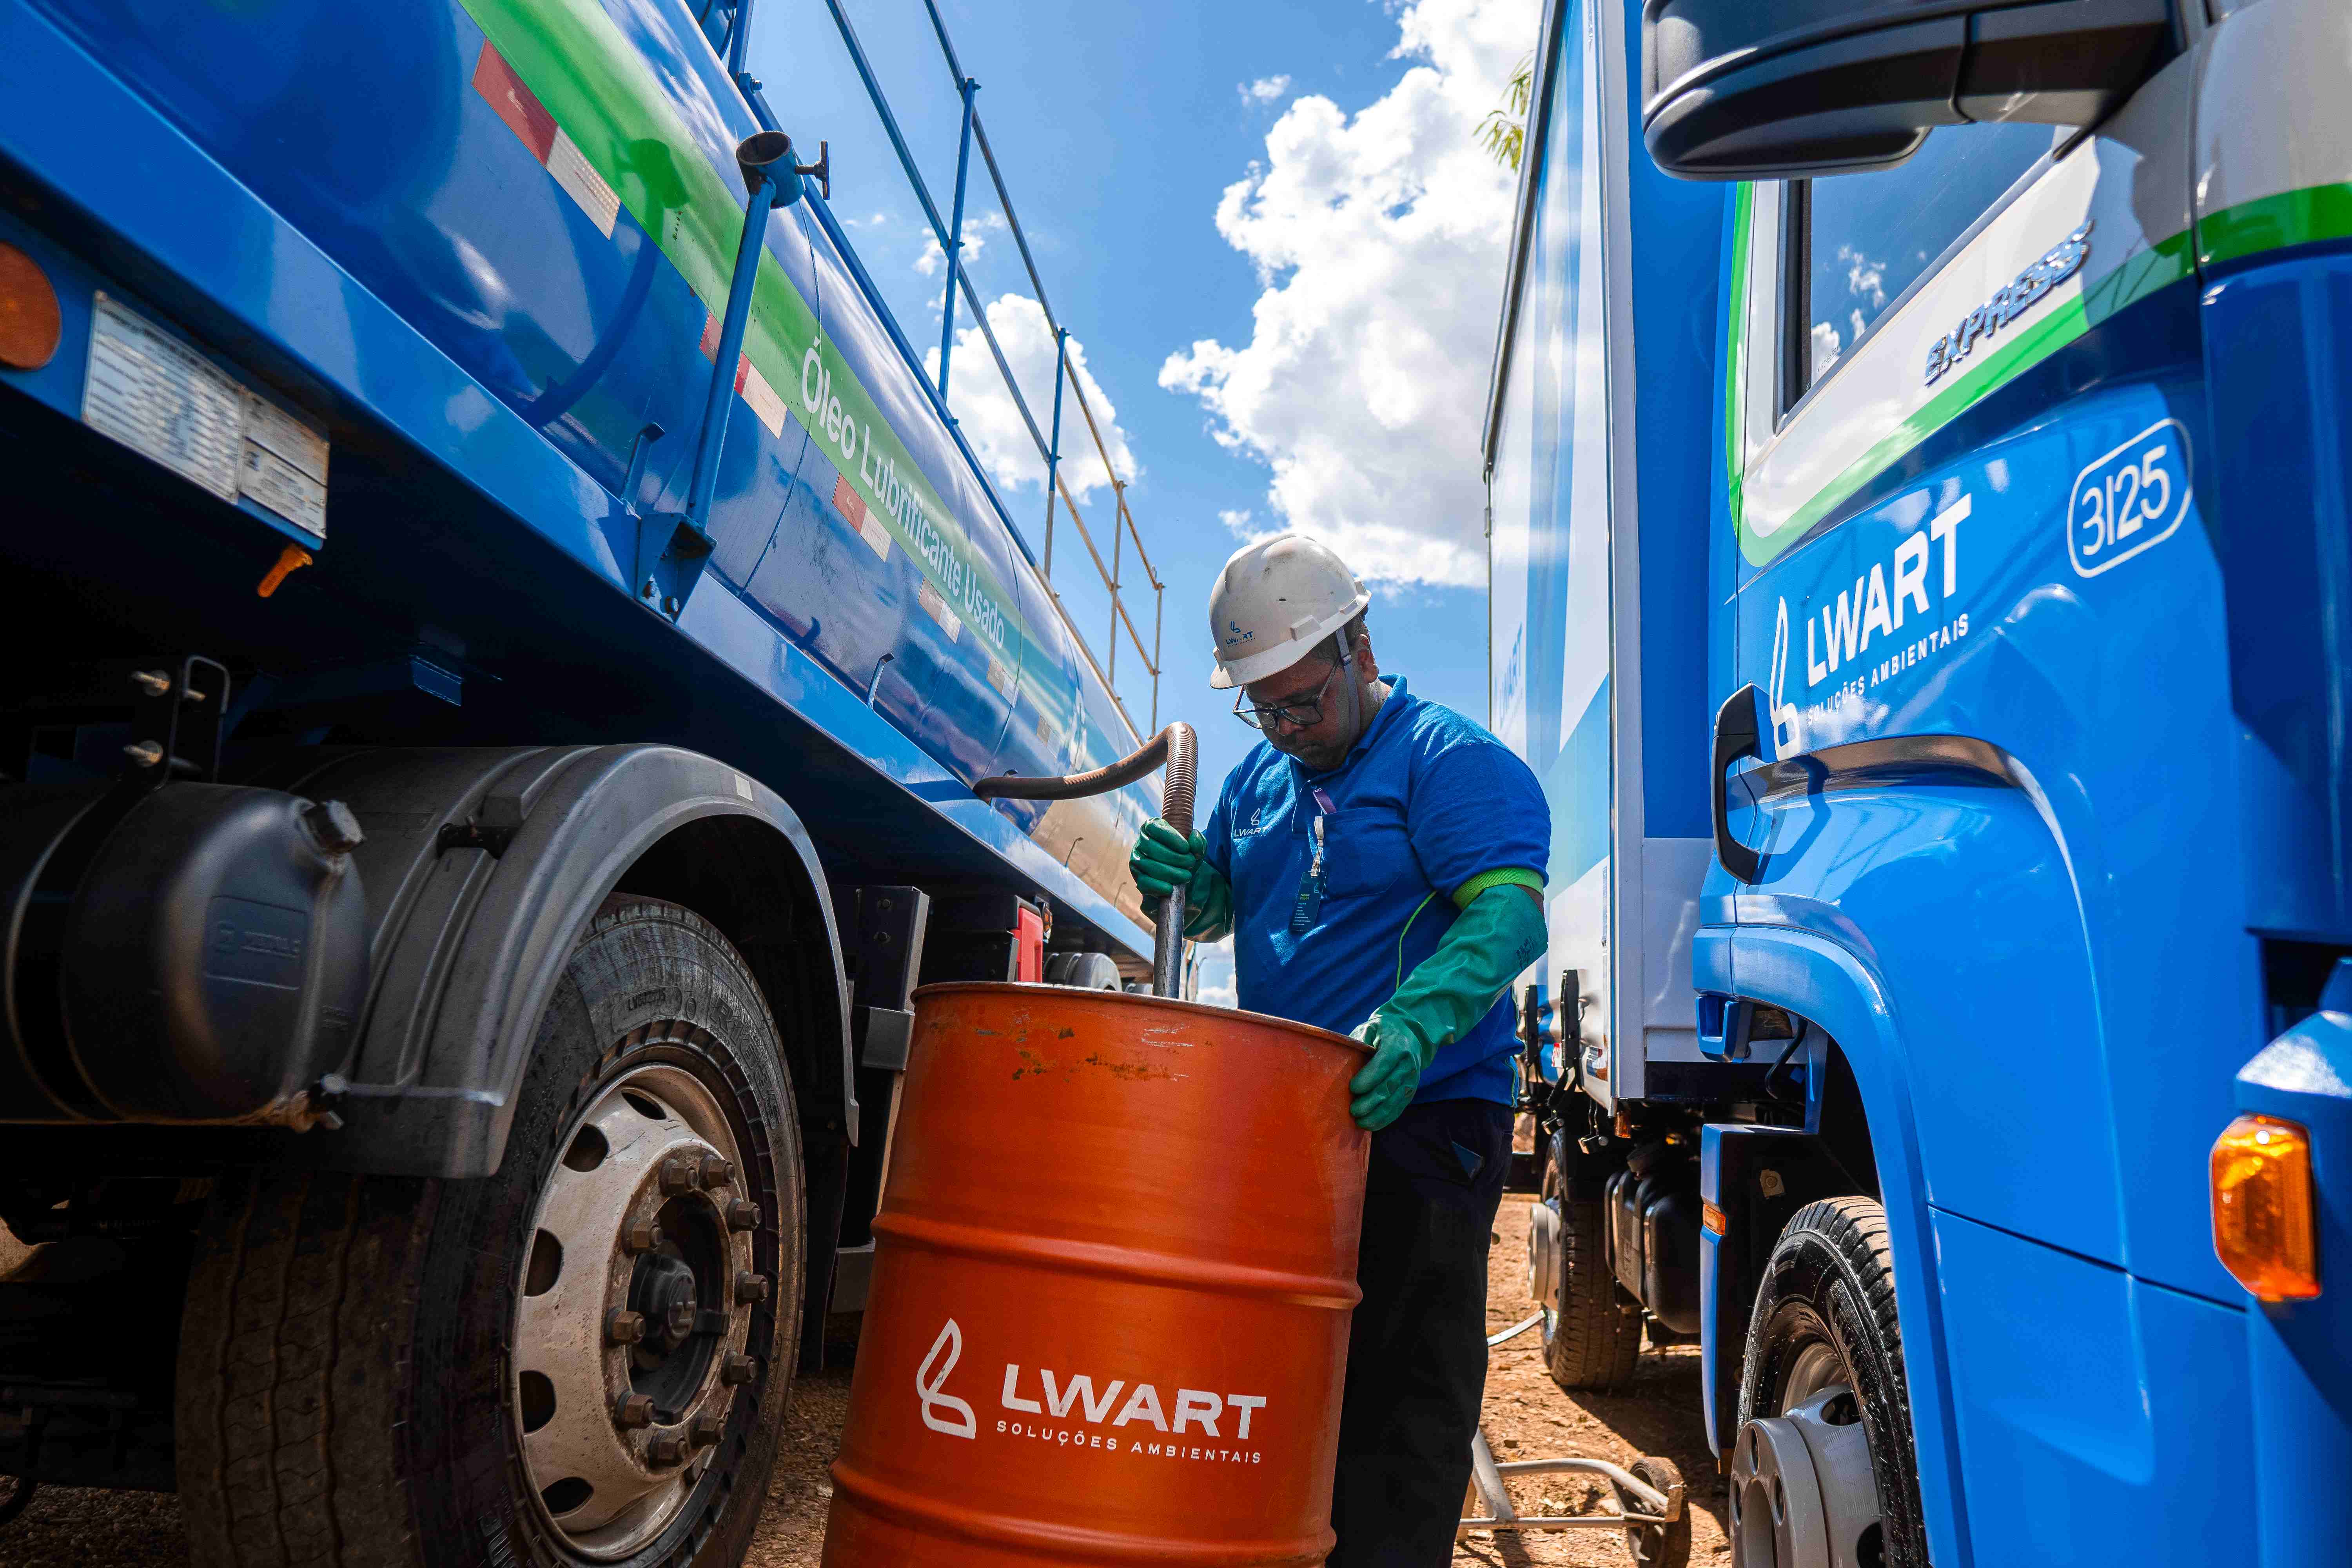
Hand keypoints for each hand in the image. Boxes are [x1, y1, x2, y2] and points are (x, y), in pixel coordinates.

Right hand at [1129, 819, 1210, 905]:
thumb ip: (1199, 842)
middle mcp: (1141, 842)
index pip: (1154, 827)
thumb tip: (1194, 835)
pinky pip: (1144, 882)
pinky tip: (1170, 889)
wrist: (1179, 883)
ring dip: (1171, 873)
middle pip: (1151, 847)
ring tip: (1185, 876)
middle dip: (1175, 858)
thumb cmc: (1185, 861)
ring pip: (1149, 865)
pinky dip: (1158, 886)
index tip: (1186, 848)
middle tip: (1190, 864)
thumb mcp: (1196, 851)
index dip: (1170, 837)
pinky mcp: (1137, 878)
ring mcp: (1137, 860)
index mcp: (1153, 828)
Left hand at [1347, 1013, 1425, 1131]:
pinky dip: (1384, 1119)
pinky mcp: (1410, 1092)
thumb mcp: (1371, 1027)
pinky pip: (1398, 1109)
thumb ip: (1359, 1040)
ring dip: (1376, 1115)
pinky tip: (1370, 1124)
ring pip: (1394, 1102)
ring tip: (1359, 1121)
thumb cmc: (1384, 1031)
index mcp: (1397, 1045)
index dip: (1368, 1078)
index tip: (1352, 1088)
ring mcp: (1411, 1080)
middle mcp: (1407, 1064)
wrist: (1412, 1036)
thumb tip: (1343, 1059)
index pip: (1384, 1064)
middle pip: (1388, 1087)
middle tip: (1352, 1110)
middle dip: (1369, 1102)